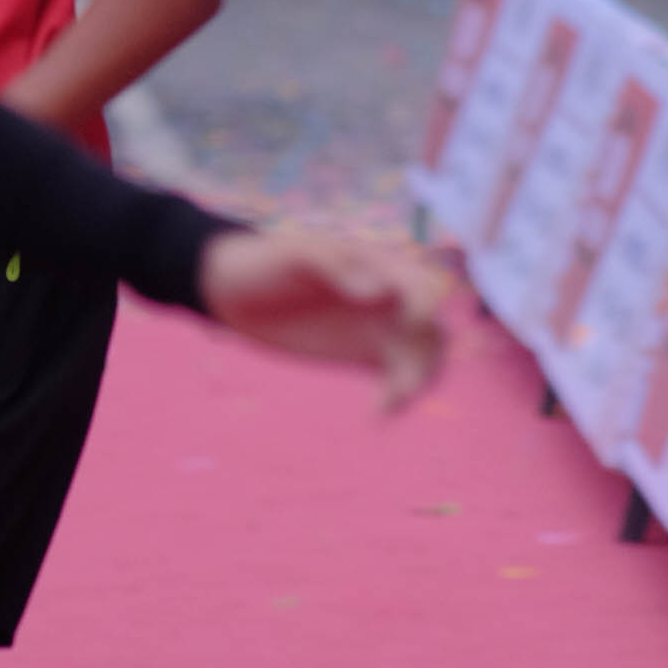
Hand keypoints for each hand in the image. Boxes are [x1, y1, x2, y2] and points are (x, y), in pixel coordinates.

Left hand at [197, 226, 449, 411]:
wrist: (236, 290)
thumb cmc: (265, 261)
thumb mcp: (294, 254)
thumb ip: (335, 264)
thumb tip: (377, 289)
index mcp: (378, 265)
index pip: (420, 284)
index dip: (426, 304)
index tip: (414, 323)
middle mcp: (388, 297)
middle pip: (431, 326)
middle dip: (428, 353)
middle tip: (404, 381)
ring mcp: (378, 327)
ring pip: (422, 356)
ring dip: (419, 379)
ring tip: (390, 402)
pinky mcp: (365, 353)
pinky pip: (397, 376)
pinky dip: (398, 395)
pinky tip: (377, 413)